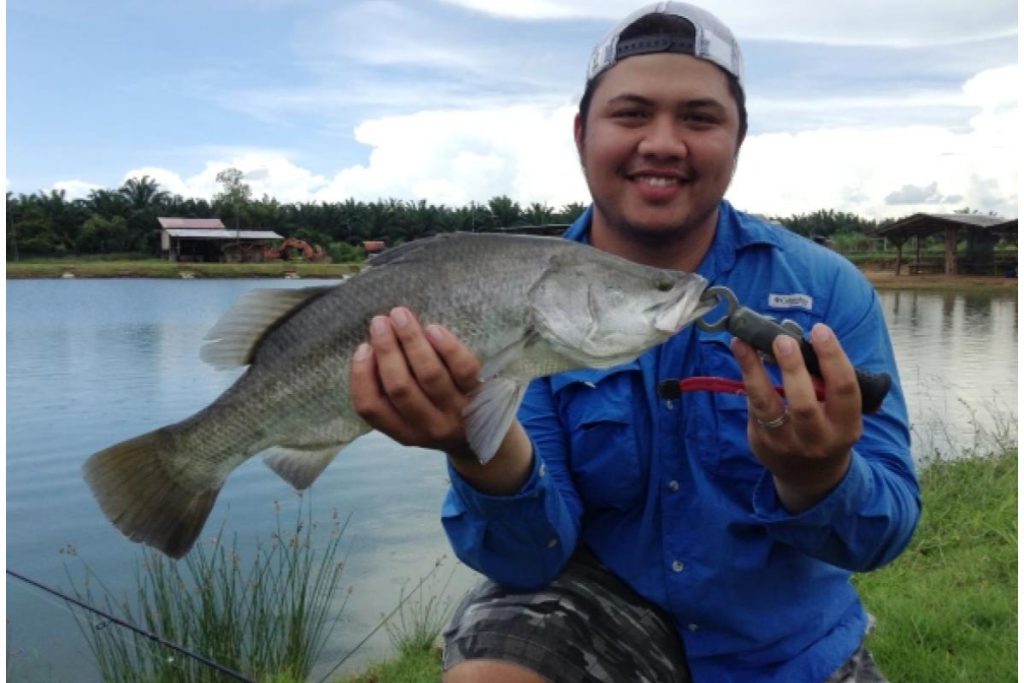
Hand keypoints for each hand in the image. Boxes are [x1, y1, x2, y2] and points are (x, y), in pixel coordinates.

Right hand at [350, 306, 481, 457]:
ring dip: (411, 341)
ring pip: (430, 374)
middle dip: (387, 350)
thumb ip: (389, 391)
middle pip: (400, 387)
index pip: (371, 408)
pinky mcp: (480, 395)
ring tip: (401, 315)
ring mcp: (456, 412)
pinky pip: (463, 369)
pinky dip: (447, 348)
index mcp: (403, 432)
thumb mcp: (411, 418)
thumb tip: (374, 345)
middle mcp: (428, 426)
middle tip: (380, 321)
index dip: (362, 376)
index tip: (363, 347)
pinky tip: (433, 329)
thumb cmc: (438, 414)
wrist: (487, 433)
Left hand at [731, 323, 860, 511]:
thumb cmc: (827, 429)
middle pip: (804, 404)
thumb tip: (799, 338)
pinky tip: (743, 355)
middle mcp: (816, 439)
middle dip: (792, 368)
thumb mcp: (840, 413)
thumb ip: (827, 384)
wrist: (809, 475)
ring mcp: (785, 443)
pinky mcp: (761, 441)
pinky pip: (753, 406)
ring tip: (744, 343)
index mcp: (845, 427)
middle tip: (782, 339)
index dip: (833, 358)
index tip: (820, 330)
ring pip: (767, 405)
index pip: (844, 390)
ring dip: (754, 371)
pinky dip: (749, 379)